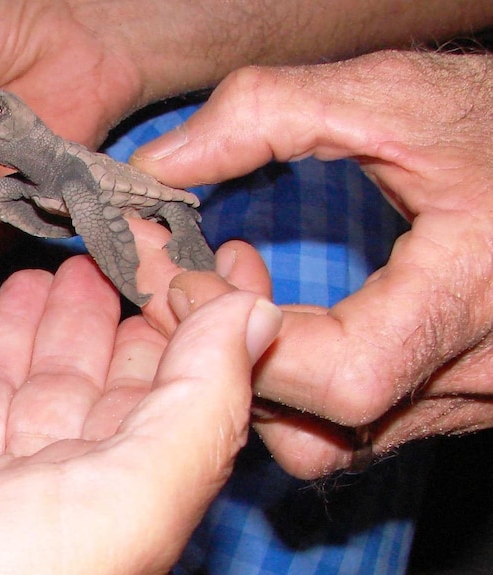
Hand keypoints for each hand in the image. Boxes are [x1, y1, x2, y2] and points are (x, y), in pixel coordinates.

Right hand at [0, 256, 280, 574]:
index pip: (163, 403)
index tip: (189, 262)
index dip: (181, 331)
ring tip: (39, 273)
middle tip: (101, 255)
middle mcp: (32, 506)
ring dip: (20, 331)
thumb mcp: (116, 502)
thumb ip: (195, 410)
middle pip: (76, 393)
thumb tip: (259, 315)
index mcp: (106, 510)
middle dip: (92, 323)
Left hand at [132, 50, 492, 477]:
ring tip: (236, 291)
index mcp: (476, 295)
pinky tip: (282, 315)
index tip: (185, 278)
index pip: (343, 375)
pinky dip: (299, 381)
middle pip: (323, 429)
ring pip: (334, 441)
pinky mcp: (457, 397)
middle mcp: (482, 372)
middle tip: (185, 284)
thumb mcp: (391, 95)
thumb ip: (269, 113)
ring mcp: (472, 396)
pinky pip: (358, 425)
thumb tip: (160, 165)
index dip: (240, 334)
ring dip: (258, 375)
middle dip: (226, 358)